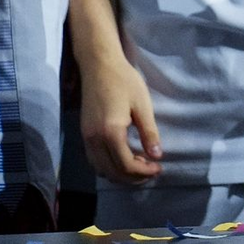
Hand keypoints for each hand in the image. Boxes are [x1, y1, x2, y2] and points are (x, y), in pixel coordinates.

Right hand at [80, 55, 163, 183]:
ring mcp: (86, 139)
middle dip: (133, 178)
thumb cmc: (124, 81)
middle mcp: (94, 141)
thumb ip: (149, 132)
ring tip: (140, 168)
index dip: (143, 172)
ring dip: (120, 175)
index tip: (158, 168)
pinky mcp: (84, 134)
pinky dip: (108, 167)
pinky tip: (123, 159)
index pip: (126, 165)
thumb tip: (157, 156)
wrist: (99, 66)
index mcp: (111, 133)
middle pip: (112, 172)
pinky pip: (94, 161)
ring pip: (101, 170)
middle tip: (151, 172)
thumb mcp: (142, 104)